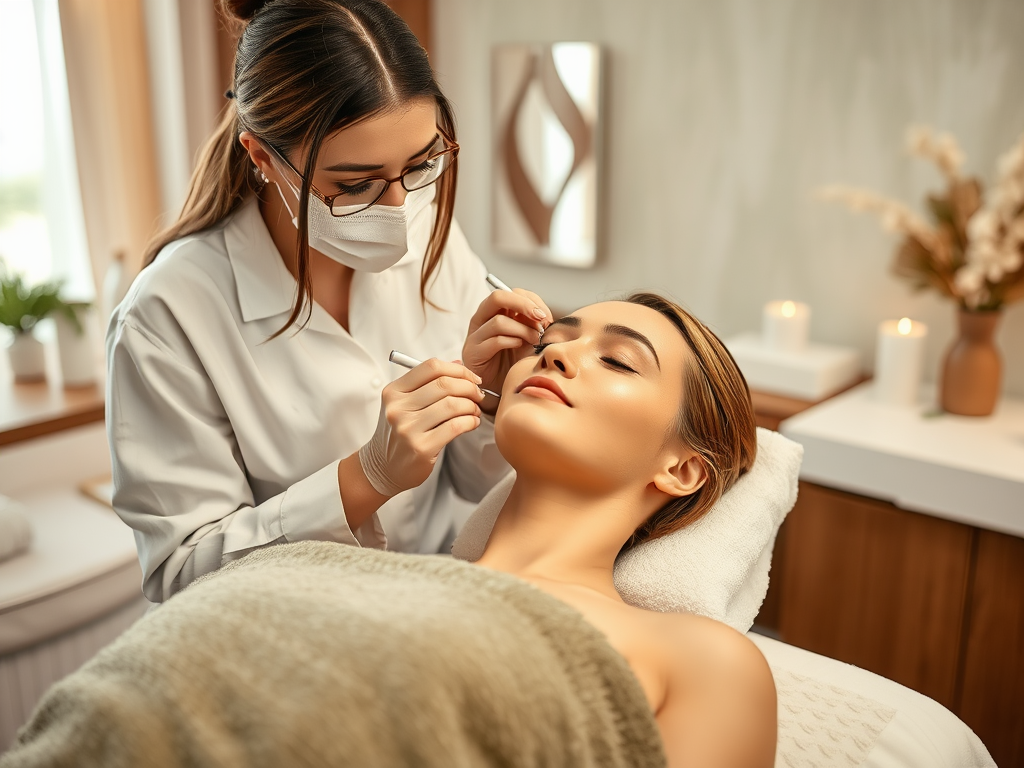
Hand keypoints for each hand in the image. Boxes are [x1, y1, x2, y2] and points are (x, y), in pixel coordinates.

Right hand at [357, 359, 484, 496]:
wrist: (383, 467)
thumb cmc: (398, 433)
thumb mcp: (404, 404)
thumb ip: (428, 383)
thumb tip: (458, 364)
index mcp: (393, 392)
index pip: (431, 367)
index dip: (458, 370)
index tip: (471, 378)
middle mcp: (397, 408)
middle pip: (444, 384)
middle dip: (469, 387)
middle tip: (478, 394)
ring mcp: (408, 428)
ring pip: (452, 405)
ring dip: (471, 406)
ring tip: (474, 410)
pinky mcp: (421, 448)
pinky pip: (455, 427)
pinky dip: (470, 422)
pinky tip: (471, 423)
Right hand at [462, 288, 552, 411]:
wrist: (499, 389)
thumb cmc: (513, 363)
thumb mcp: (528, 339)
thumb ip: (534, 324)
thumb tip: (547, 317)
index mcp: (495, 311)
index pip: (511, 293)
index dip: (531, 301)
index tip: (546, 316)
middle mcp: (482, 319)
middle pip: (498, 297)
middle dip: (524, 305)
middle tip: (541, 318)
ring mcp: (475, 335)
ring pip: (499, 320)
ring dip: (523, 329)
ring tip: (535, 340)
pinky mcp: (473, 352)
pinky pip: (494, 340)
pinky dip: (512, 341)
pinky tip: (521, 347)